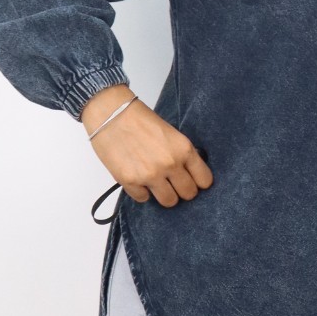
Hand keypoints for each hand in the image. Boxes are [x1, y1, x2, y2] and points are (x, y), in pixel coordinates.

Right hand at [82, 88, 213, 207]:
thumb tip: (189, 173)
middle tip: (174, 183)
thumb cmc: (139, 119)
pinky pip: (144, 198)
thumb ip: (182, 154)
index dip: (199, 182)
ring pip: (169, 201)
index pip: (205, 180)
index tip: (193, 181)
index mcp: (184, 150)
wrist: (111, 114)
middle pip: (188, 194)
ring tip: (157, 183)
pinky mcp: (130, 182)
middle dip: (183, 190)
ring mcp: (150, 175)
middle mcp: (170, 164)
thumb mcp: (172, 134)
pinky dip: (141, 191)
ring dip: (164, 194)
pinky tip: (138, 177)